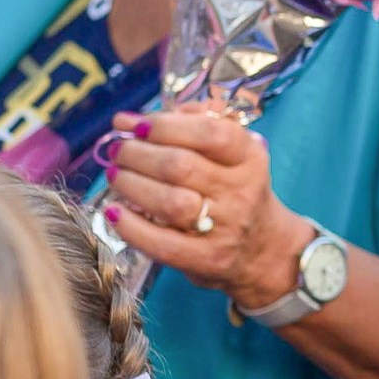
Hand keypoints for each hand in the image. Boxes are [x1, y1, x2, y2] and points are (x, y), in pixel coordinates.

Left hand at [102, 106, 311, 309]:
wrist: (264, 249)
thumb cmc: (236, 193)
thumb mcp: (233, 154)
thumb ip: (196, 126)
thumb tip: (139, 118)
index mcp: (249, 158)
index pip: (210, 133)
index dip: (165, 125)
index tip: (135, 124)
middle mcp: (242, 191)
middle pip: (180, 166)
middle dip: (136, 153)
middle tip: (117, 150)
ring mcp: (226, 228)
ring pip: (170, 202)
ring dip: (130, 185)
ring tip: (115, 175)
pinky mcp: (208, 259)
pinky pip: (163, 244)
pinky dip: (131, 227)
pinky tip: (114, 213)